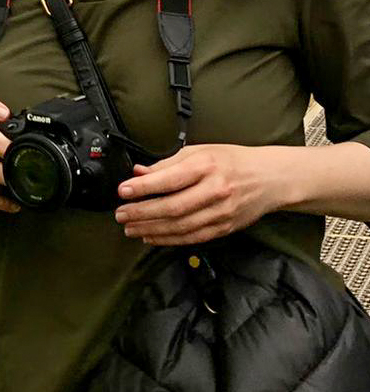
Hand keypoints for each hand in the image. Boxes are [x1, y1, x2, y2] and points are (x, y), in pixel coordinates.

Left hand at [115, 144, 280, 245]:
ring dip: (152, 229)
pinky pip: (192, 237)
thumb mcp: (199, 151)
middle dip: (142, 212)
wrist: (269, 178)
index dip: (144, 187)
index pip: (169, 179)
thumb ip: (168, 163)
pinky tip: (152, 237)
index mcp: (206, 166)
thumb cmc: (232, 160)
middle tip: (121, 214)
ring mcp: (220, 212)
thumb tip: (140, 172)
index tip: (124, 191)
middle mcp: (214, 190)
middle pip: (172, 207)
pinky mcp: (224, 228)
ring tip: (131, 228)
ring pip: (180, 226)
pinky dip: (169, 239)